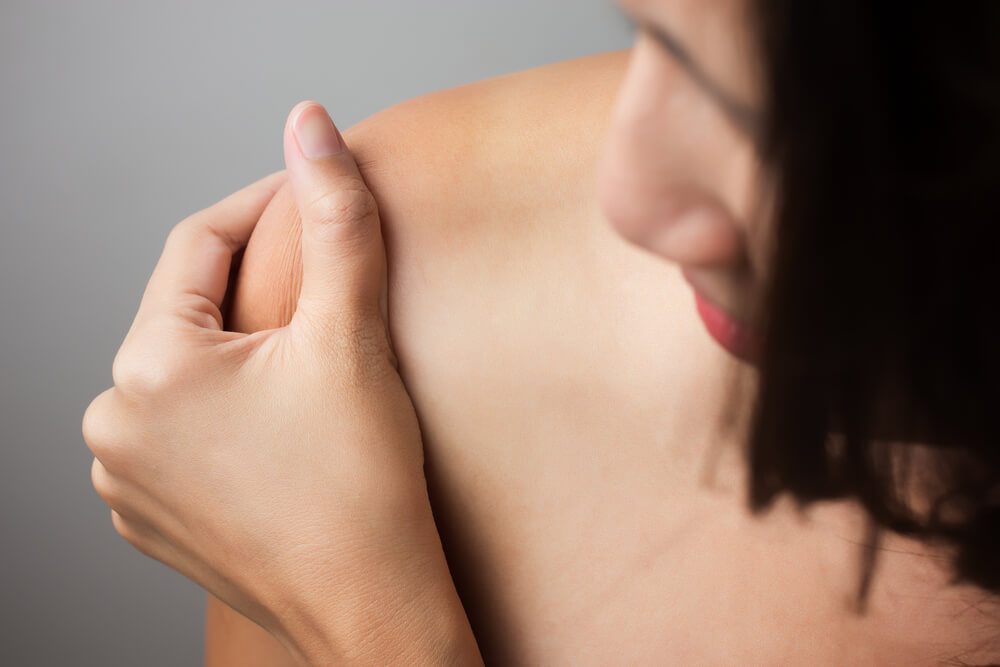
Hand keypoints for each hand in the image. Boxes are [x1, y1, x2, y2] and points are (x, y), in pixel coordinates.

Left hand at [83, 102, 479, 664]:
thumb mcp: (352, 337)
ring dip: (237, 349)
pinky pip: (180, 429)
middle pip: (188, 311)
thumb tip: (310, 122)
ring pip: (183, 371)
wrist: (372, 610)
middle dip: (254, 286)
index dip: (264, 209)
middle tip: (325, 286)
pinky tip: (277, 419)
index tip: (316, 199)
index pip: (199, 244)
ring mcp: (126, 477)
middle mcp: (114, 423)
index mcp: (148, 369)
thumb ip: (334, 221)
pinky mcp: (151, 515)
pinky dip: (223, 407)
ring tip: (305, 356)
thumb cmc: (360, 486)